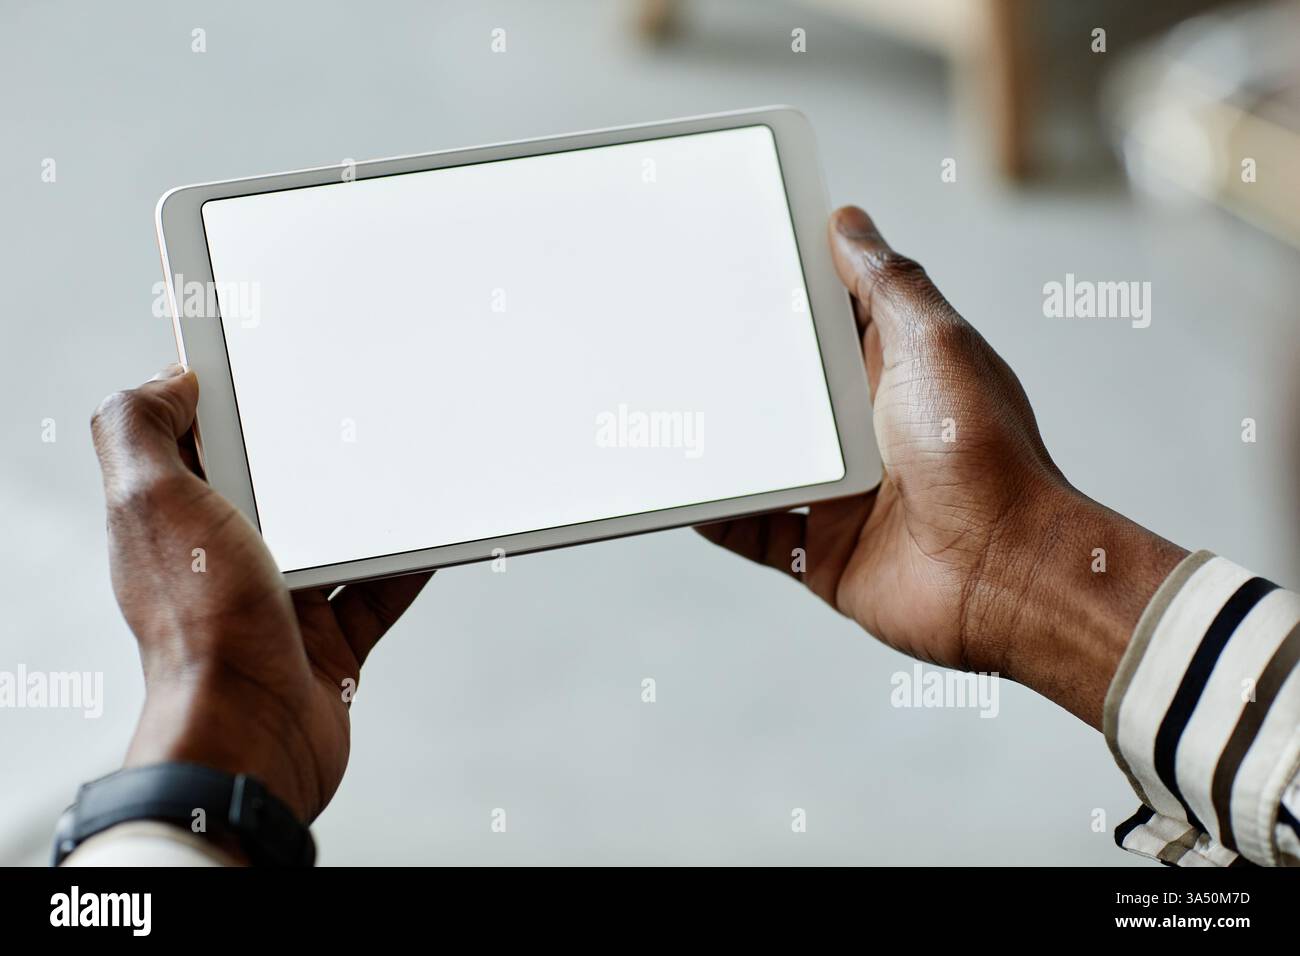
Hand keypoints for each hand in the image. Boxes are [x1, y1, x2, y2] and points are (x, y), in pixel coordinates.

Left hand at [91, 365, 429, 821]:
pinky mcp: (330, 641)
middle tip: (350, 411)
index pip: (193, 445)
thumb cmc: (203, 629)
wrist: (254, 733)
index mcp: (175, 521)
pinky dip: (407, 567)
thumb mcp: (149, 502)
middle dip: (309, 455)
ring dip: (366, 511)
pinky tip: (430, 535)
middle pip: (274, 488)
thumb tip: (168, 381)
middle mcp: (224, 561)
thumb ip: (138, 428)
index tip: (261, 369)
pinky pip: (379, 591)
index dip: (220, 404)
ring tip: (402, 468)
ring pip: (333, 539)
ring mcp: (281, 602)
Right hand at [699, 207, 1186, 726]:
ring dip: (725, 444)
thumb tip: (849, 221)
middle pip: (789, 394)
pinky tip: (688, 494)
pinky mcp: (821, 549)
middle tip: (678, 337)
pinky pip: (755, 530)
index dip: (790, 294)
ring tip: (669, 412)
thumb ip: (890, 283)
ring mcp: (841, 493)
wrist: (997, 572)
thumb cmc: (980, 452)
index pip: (833, 322)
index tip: (733, 263)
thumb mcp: (935, 344)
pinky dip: (721, 516)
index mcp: (897, 374)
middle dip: (742, 372)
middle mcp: (867, 432)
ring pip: (765, 460)